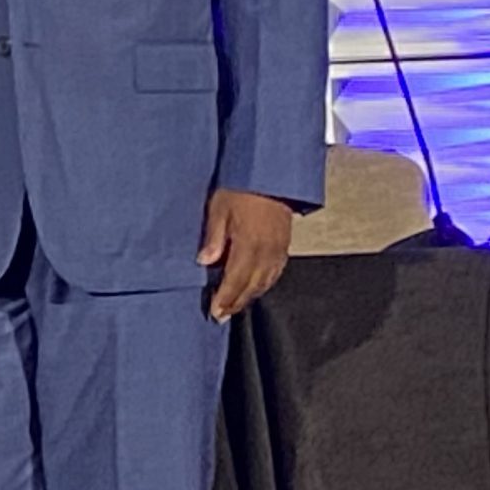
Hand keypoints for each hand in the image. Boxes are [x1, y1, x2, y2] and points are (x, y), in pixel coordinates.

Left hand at [199, 189, 292, 320]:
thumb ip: (213, 237)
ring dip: (249, 296)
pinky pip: (275, 272)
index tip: (214, 312)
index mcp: (249, 244)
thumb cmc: (241, 188)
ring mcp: (278, 249)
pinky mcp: (285, 245)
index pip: (235, 280)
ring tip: (235, 306)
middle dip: (235, 303)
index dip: (225, 298)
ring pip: (265, 282)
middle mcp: (267, 251)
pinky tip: (255, 287)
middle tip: (221, 315)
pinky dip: (264, 284)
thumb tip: (204, 262)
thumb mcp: (219, 208)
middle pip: (251, 286)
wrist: (272, 174)